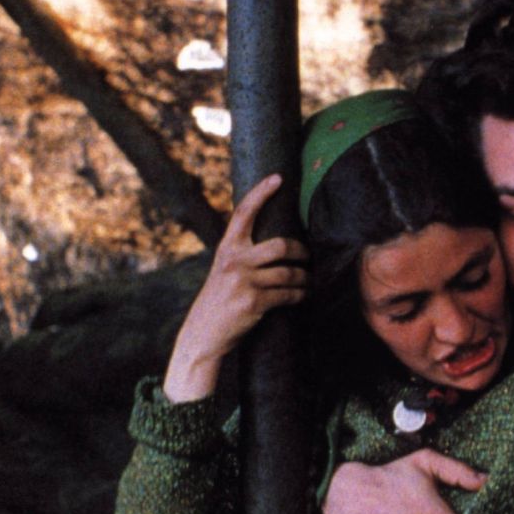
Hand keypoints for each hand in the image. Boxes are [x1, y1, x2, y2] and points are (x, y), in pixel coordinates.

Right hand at [163, 173, 308, 401]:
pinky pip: (288, 294)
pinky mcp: (254, 302)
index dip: (262, 192)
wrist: (203, 335)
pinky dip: (300, 295)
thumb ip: (243, 255)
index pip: (244, 212)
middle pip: (280, 245)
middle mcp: (234, 261)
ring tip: (309, 280)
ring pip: (288, 272)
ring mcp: (244, 281)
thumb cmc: (218, 302)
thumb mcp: (224, 271)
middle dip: (301, 251)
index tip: (278, 178)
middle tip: (308, 256)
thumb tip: (274, 244)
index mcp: (227, 248)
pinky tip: (304, 295)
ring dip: (305, 278)